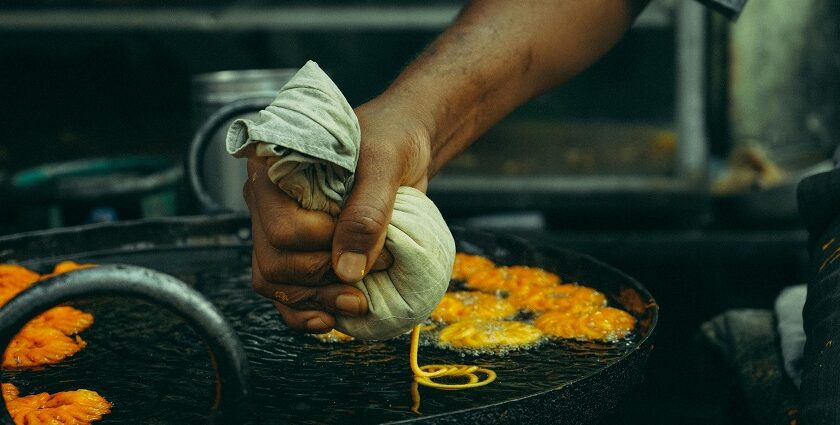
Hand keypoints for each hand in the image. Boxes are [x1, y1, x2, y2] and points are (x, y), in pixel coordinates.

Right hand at [243, 97, 432, 332]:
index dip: (323, 245)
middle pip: (274, 263)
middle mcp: (268, 203)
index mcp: (274, 171)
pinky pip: (285, 295)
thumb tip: (347, 269)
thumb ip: (367, 212)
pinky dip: (305, 315)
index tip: (371, 238)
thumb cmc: (390, 141)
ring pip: (275, 284)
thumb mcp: (385, 165)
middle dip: (323, 278)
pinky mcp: (300, 251)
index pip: (280, 228)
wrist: (403, 147)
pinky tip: (330, 320)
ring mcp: (280, 231)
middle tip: (370, 273)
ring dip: (316, 301)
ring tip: (357, 303)